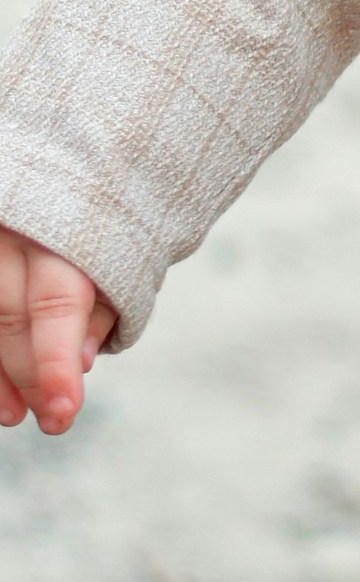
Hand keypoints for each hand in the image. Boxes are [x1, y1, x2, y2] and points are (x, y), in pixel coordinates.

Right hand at [0, 227, 117, 434]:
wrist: (84, 159)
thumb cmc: (106, 213)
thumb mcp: (125, 248)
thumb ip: (104, 303)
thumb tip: (83, 360)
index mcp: (68, 230)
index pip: (56, 306)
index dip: (56, 363)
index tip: (63, 411)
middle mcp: (16, 230)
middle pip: (12, 318)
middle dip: (31, 378)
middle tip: (54, 421)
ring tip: (13, 415)